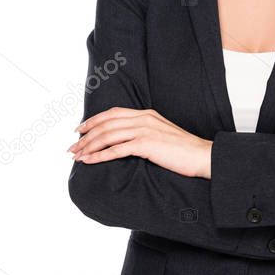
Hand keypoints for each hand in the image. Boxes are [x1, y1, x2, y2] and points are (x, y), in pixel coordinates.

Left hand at [69, 107, 213, 178]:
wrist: (202, 156)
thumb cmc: (183, 150)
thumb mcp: (162, 135)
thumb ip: (145, 133)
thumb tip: (127, 142)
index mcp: (146, 114)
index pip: (113, 113)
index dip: (93, 120)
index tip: (79, 129)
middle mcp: (143, 118)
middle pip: (106, 124)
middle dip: (85, 135)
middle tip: (72, 147)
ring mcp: (145, 130)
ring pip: (108, 136)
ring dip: (88, 146)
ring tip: (76, 155)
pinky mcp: (146, 144)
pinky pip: (116, 150)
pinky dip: (99, 155)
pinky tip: (88, 161)